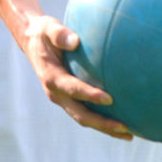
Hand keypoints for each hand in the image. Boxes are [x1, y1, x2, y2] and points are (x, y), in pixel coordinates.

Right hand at [22, 15, 133, 140]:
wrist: (32, 42)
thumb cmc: (44, 32)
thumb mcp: (48, 28)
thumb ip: (60, 34)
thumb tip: (75, 41)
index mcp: (51, 77)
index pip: (72, 89)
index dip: (89, 95)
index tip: (110, 98)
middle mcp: (56, 93)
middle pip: (80, 114)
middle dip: (102, 123)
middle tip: (125, 128)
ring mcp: (62, 98)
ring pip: (84, 118)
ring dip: (104, 128)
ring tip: (128, 134)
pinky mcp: (68, 98)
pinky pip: (86, 111)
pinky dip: (102, 119)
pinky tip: (122, 119)